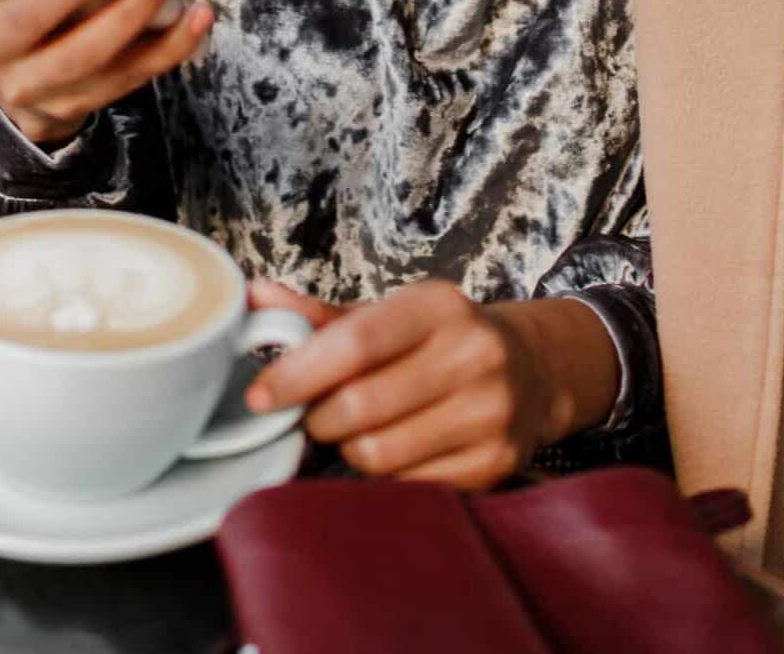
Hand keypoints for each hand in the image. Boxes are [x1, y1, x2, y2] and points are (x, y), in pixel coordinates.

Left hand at [241, 279, 617, 490]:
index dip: (297, 374)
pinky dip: (386, 475)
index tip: (259, 396)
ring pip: (379, 454)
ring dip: (350, 449)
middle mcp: (473, 354)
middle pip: (359, 407)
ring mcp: (491, 412)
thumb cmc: (439, 341)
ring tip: (358, 431)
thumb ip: (319, 315)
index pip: (354, 344)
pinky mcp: (496, 462)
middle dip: (320, 418)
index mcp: (439, 306)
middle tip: (316, 415)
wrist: (531, 372)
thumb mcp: (388, 315)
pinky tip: (396, 450)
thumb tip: (252, 298)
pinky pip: (408, 485)